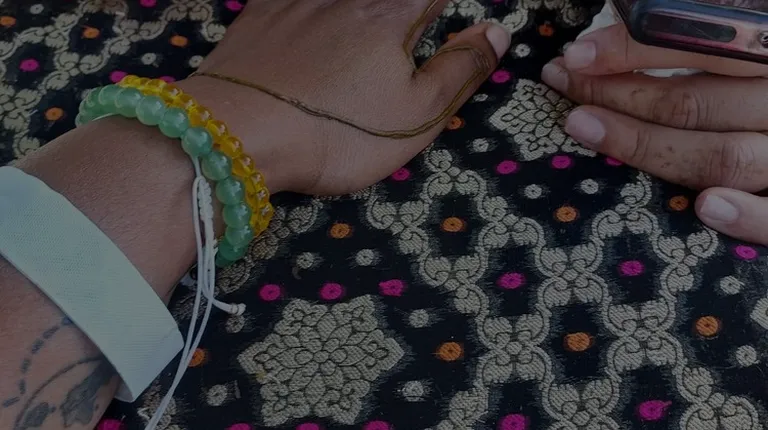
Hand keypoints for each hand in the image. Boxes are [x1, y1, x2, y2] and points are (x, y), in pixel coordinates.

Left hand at [178, 0, 509, 195]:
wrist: (239, 135)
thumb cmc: (338, 133)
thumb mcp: (416, 116)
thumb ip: (460, 69)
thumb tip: (496, 30)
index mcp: (392, 14)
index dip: (442, 6)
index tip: (441, 18)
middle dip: (406, 9)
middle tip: (409, 21)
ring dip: (356, 10)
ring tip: (357, 47)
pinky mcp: (258, 11)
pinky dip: (309, 5)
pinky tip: (311, 12)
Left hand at [542, 23, 767, 244]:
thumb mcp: (758, 51)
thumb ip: (720, 42)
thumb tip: (636, 15)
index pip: (705, 47)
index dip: (636, 50)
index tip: (579, 54)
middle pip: (698, 101)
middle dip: (619, 94)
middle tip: (563, 85)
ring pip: (722, 155)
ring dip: (646, 145)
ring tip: (582, 126)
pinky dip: (750, 218)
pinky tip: (706, 207)